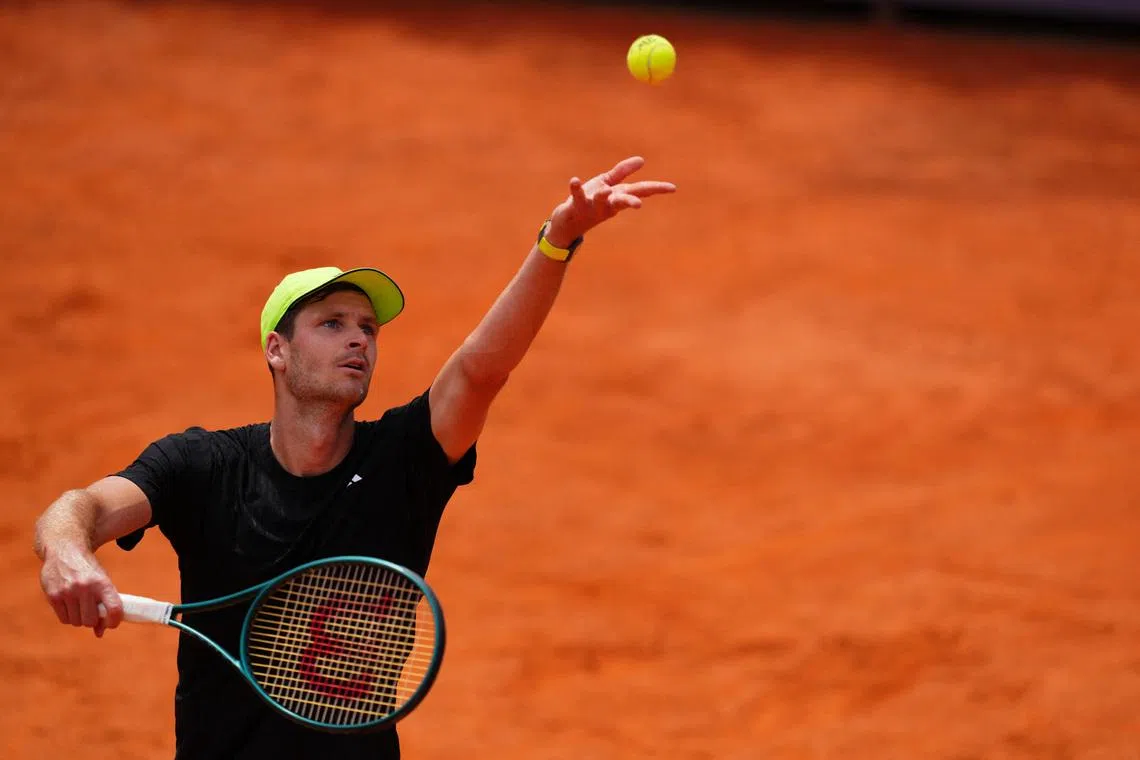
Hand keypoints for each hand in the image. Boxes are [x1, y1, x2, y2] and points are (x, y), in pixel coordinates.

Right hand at [40, 542, 123, 637]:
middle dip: (93, 620)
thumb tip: (99, 633)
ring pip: (76, 622)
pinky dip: (68, 616)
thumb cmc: (88, 570)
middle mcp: (85, 588)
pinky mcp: (53, 596)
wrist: (65, 551)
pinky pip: (64, 619)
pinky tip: (70, 604)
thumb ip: (104, 605)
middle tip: (92, 611)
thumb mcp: (102, 581)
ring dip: (79, 618)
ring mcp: (67, 592)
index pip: (113, 609)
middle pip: (90, 621)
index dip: (114, 621)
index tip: (112, 623)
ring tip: (80, 605)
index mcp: (103, 583)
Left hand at [544, 156, 675, 248]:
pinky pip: (576, 195)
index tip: (673, 188)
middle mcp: (608, 203)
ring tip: (604, 191)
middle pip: (622, 201)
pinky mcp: (576, 204)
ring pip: (600, 200)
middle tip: (638, 205)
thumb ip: (623, 172)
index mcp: (619, 196)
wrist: (570, 222)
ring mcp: (592, 205)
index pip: (640, 191)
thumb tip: (642, 160)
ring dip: (602, 196)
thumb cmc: (592, 201)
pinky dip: (576, 188)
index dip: (657, 188)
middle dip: (630, 202)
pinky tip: (574, 180)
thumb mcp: (608, 184)